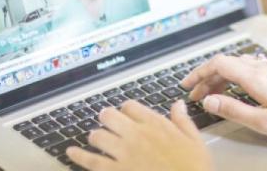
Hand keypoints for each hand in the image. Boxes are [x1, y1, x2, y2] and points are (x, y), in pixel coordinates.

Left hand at [66, 100, 211, 170]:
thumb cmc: (194, 167)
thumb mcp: (195, 140)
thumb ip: (182, 120)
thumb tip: (177, 104)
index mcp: (155, 124)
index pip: (130, 107)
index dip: (126, 110)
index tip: (127, 115)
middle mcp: (136, 134)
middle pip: (110, 116)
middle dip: (107, 118)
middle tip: (107, 122)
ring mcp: (123, 153)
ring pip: (98, 136)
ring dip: (96, 136)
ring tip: (96, 139)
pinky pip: (91, 161)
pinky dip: (79, 156)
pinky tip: (71, 152)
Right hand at [181, 54, 266, 149]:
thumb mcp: (265, 123)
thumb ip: (234, 109)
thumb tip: (209, 100)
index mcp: (258, 77)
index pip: (219, 63)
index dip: (199, 72)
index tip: (187, 85)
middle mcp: (266, 68)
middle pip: (228, 63)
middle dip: (207, 77)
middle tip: (196, 95)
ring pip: (240, 65)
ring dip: (222, 77)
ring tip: (213, 94)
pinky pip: (253, 69)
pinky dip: (237, 77)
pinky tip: (239, 90)